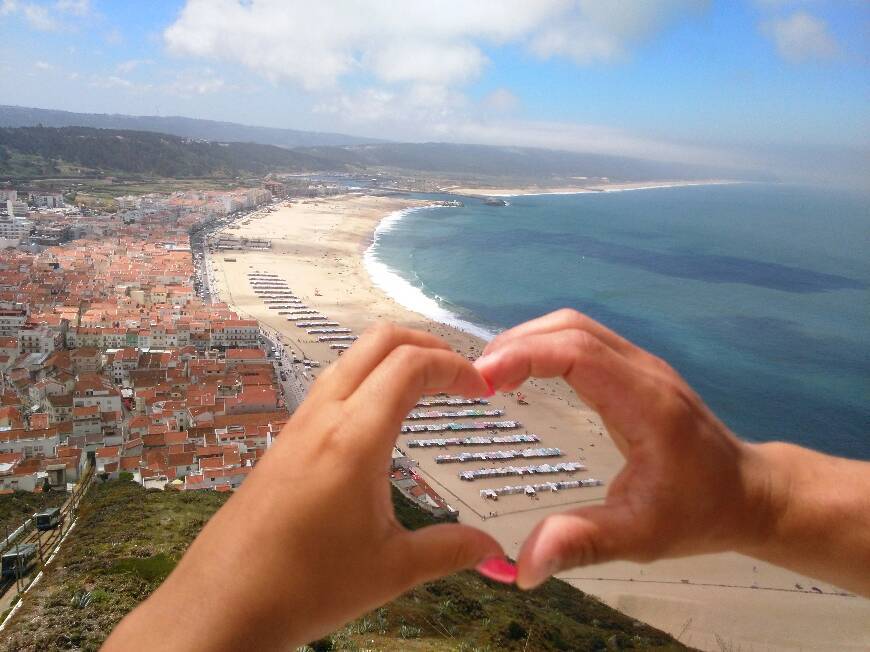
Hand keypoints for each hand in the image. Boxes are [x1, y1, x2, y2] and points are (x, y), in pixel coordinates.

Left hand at [105, 324, 502, 649]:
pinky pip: (330, 386)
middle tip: (460, 373)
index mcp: (355, 438)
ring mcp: (298, 426)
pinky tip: (379, 418)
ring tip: (427, 386)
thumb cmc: (304, 586)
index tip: (484, 388)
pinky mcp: (283, 442)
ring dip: (393, 357)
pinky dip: (367, 378)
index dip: (455, 366)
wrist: (220, 606)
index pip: (411, 365)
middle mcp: (324, 417)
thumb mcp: (391, 570)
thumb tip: (496, 549)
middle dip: (427, 343)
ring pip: (349, 358)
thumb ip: (450, 549)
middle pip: (378, 341)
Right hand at [474, 309, 775, 588]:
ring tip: (492, 374)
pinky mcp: (635, 371)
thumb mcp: (641, 538)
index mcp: (646, 404)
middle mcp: (644, 371)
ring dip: (529, 340)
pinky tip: (524, 372)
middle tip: (475, 379)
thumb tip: (523, 569)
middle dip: (517, 344)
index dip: (524, 355)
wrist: (749, 493)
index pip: (578, 352)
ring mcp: (641, 366)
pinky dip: (546, 346)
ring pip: (576, 327)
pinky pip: (584, 340)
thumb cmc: (699, 513)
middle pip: (572, 328)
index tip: (481, 380)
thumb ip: (583, 544)